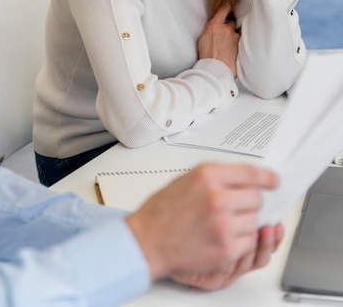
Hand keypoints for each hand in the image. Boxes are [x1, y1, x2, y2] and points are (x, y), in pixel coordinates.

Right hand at [125, 163, 278, 283]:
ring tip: (223, 224)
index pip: (251, 173)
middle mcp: (218, 198)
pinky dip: (239, 241)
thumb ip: (216, 177)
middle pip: (256, 198)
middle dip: (249, 203)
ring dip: (244, 223)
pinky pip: (248, 242)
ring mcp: (224, 225)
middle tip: (235, 207)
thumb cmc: (162, 211)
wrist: (147, 241)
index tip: (274, 181)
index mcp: (208, 175)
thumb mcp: (187, 179)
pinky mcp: (226, 249)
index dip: (267, 177)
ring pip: (254, 221)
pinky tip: (221, 237)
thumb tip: (242, 178)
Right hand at [197, 4, 238, 76]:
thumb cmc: (207, 55)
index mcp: (215, 25)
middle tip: (224, 32)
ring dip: (232, 36)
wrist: (215, 69)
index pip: (225, 8)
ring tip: (226, 45)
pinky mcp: (240, 45)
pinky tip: (230, 50)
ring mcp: (235, 37)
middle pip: (232, 21)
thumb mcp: (202, 38)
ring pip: (235, 32)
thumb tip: (215, 20)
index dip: (227, 6)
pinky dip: (235, 44)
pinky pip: (239, 41)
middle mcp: (227, 29)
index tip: (229, 5)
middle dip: (229, 25)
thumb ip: (210, 26)